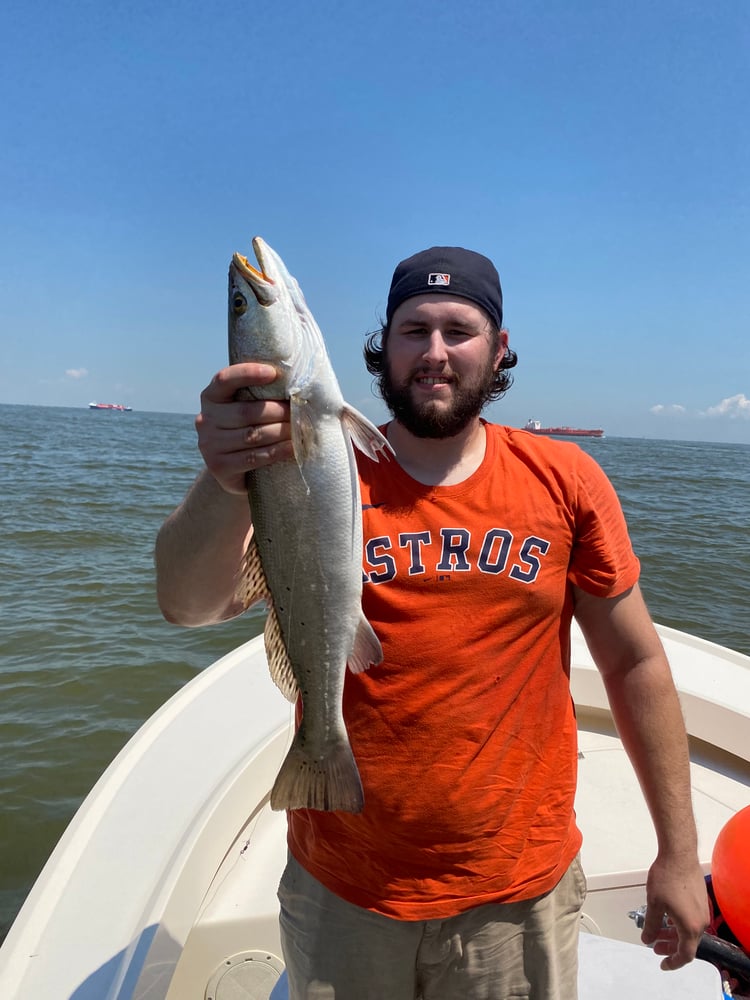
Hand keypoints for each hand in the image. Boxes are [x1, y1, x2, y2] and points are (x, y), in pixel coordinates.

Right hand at [195, 363, 292, 494]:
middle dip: (277, 411)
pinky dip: (277, 451)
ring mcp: (210, 444)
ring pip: (252, 435)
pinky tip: (292, 447)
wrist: (232, 470)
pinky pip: (253, 457)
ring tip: (300, 428)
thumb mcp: (244, 408)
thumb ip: (258, 395)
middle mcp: (205, 419)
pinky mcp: (219, 466)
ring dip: (281, 431)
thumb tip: (294, 382)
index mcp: (211, 397)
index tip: (273, 373)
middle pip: (246, 412)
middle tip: (300, 411)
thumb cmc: (245, 429)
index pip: (225, 379)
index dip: (248, 373)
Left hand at [640, 853, 709, 969]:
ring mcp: (703, 911)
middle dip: (670, 947)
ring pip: (689, 931)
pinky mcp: (702, 901)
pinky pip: (692, 920)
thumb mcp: (654, 904)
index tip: (662, 963)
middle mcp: (701, 922)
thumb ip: (651, 925)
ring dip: (674, 934)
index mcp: (690, 927)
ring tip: (658, 931)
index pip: (685, 955)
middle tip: (655, 946)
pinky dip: (680, 924)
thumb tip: (647, 939)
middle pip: (688, 943)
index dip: (673, 962)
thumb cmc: (666, 878)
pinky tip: (667, 917)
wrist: (679, 856)